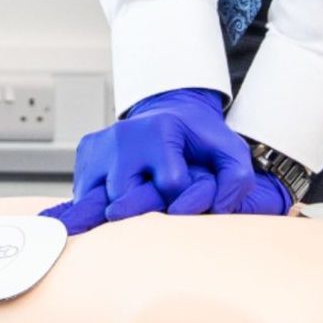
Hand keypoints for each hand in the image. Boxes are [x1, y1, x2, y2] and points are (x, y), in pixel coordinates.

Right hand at [40, 87, 258, 234]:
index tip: (186, 191)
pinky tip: (122, 193)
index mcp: (160, 131)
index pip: (170, 185)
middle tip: (158, 200)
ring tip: (141, 198)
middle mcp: (124, 135)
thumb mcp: (230, 151)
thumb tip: (216, 209)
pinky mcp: (85, 153)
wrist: (171, 114)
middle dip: (145, 208)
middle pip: (128, 199)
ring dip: (122, 209)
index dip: (183, 197)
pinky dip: (103, 202)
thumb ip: (237, 179)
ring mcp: (100, 144)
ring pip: (102, 202)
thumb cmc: (200, 140)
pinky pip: (87, 194)